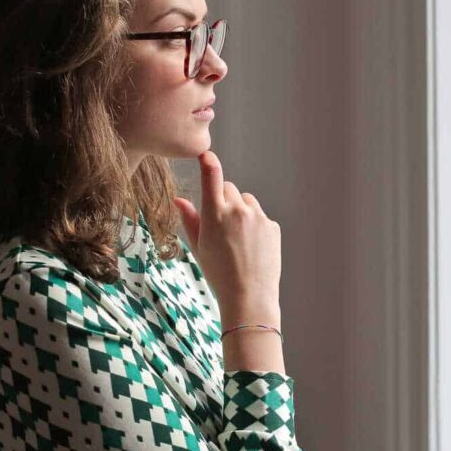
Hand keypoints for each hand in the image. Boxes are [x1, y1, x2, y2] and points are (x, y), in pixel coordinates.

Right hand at [173, 150, 281, 309]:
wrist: (249, 296)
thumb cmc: (218, 273)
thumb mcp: (198, 247)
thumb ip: (189, 219)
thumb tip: (178, 199)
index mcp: (215, 214)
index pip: (212, 176)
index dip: (208, 161)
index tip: (206, 153)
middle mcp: (237, 211)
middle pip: (229, 188)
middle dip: (223, 199)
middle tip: (220, 225)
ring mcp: (258, 217)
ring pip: (246, 201)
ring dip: (240, 211)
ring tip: (237, 239)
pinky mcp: (272, 225)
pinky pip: (260, 216)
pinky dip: (255, 225)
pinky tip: (251, 247)